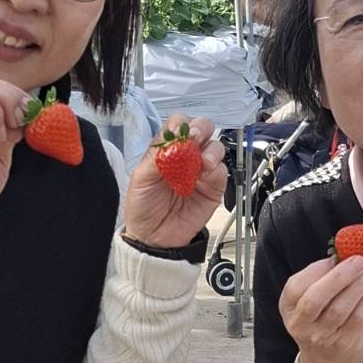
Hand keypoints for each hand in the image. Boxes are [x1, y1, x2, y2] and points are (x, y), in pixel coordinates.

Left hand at [123, 114, 226, 247]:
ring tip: (202, 163)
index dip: (181, 125)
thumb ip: (156, 157)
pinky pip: (221, 171)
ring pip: (216, 147)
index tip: (180, 134)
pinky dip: (217, 170)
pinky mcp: (213, 187)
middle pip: (202, 129)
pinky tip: (206, 176)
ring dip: (211, 150)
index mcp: (166, 150)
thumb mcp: (140, 179)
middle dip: (201, 129)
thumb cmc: (143, 207)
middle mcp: (186, 156)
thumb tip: (172, 138)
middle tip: (195, 140)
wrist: (153, 237)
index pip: (178, 125)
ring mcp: (201, 171)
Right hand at [279, 254, 362, 362]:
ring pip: (342, 307)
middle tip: (360, 259)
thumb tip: (345, 253)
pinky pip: (360, 316)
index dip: (316, 270)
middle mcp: (302, 325)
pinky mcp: (345, 343)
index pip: (296, 287)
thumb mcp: (309, 303)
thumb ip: (320, 280)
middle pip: (317, 298)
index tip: (335, 256)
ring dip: (362, 283)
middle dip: (340, 276)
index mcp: (289, 309)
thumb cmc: (319, 322)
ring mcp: (323, 336)